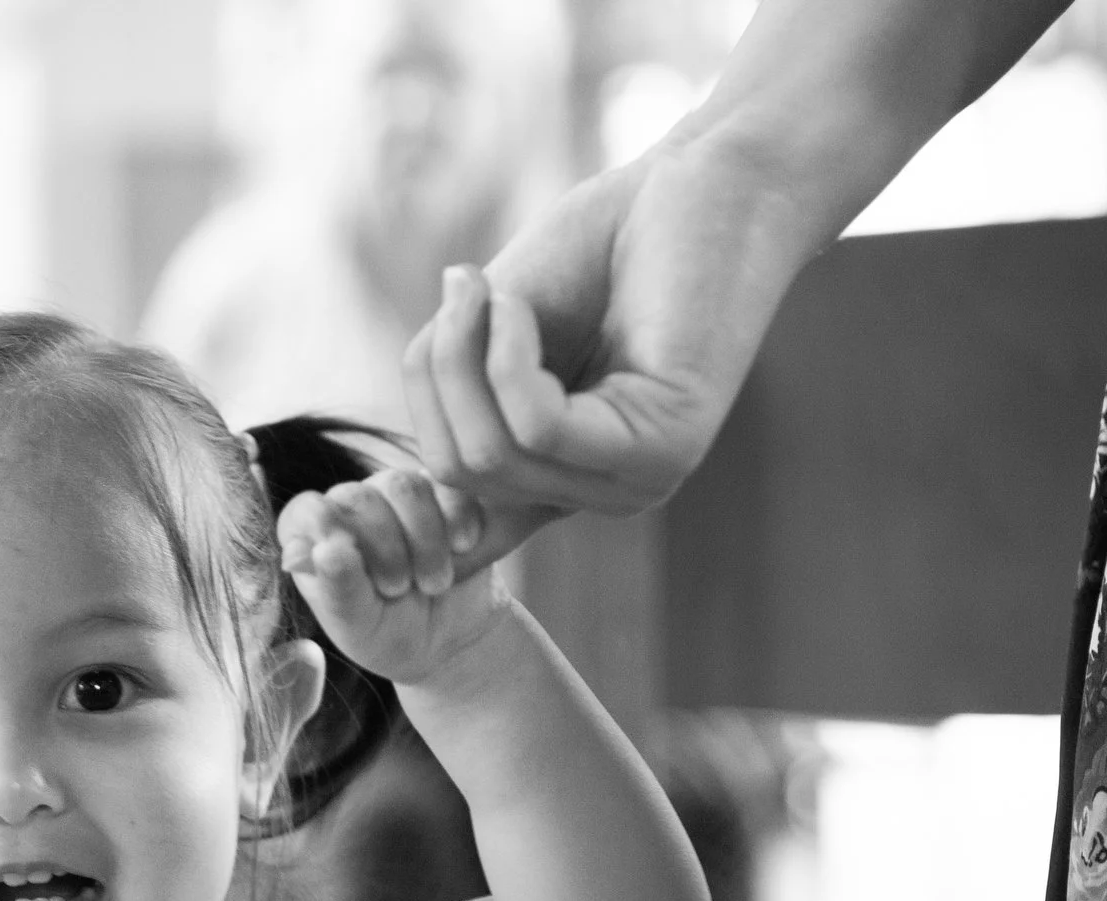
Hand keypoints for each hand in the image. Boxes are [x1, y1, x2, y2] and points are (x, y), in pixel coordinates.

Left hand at [278, 468, 503, 687]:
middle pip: (358, 497)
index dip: (328, 532)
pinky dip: (458, 519)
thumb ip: (338, 588)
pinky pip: (449, 486)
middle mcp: (349, 506)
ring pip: (405, 487)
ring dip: (425, 539)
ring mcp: (395, 494)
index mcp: (312, 536)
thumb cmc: (386, 633)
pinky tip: (462, 549)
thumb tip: (326, 549)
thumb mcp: (359, 625)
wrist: (446, 639)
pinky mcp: (442, 492)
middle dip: (384, 549)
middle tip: (398, 589)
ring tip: (434, 583)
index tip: (354, 565)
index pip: (306, 511)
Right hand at [405, 134, 825, 541]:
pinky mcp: (664, 454)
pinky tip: (514, 305)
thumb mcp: (496, 328)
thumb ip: (452, 393)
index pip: (454, 513)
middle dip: (436, 377)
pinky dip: (507, 358)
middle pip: (459, 473)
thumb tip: (398, 476)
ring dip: (466, 357)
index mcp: (558, 474)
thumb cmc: (605, 243)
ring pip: (491, 457)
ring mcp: (634, 485)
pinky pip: (538, 427)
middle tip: (458, 289)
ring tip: (487, 287)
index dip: (403, 478)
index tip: (397, 391)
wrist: (710, 182)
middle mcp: (596, 494)